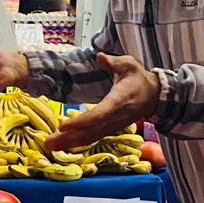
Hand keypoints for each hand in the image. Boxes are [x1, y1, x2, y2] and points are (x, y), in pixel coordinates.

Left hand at [44, 53, 160, 151]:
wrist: (155, 96)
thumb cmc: (139, 79)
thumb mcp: (129, 65)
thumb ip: (113, 62)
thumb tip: (100, 56)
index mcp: (119, 101)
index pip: (98, 115)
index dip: (81, 122)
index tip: (63, 125)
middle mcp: (115, 118)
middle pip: (90, 132)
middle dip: (69, 139)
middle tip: (48, 143)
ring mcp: (113, 126)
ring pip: (90, 137)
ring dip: (70, 143)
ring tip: (50, 145)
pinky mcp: (110, 129)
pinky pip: (93, 137)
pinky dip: (77, 141)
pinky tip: (62, 143)